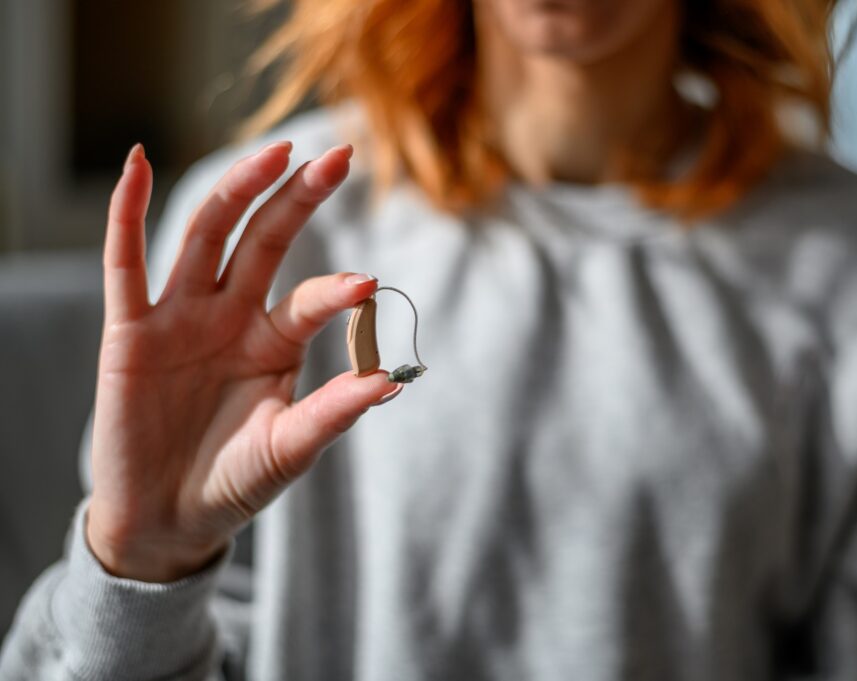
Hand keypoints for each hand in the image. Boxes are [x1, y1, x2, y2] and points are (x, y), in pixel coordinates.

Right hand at [86, 142, 399, 581]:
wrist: (167, 520)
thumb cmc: (234, 481)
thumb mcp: (289, 447)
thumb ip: (333, 412)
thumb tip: (393, 380)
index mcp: (274, 341)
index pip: (309, 299)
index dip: (335, 291)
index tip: (368, 285)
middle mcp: (231, 316)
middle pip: (265, 239)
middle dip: (299, 197)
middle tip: (340, 156)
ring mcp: (181, 317)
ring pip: (207, 236)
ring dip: (237, 190)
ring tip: (275, 153)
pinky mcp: (130, 330)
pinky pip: (125, 262)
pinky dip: (126, 212)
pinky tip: (137, 163)